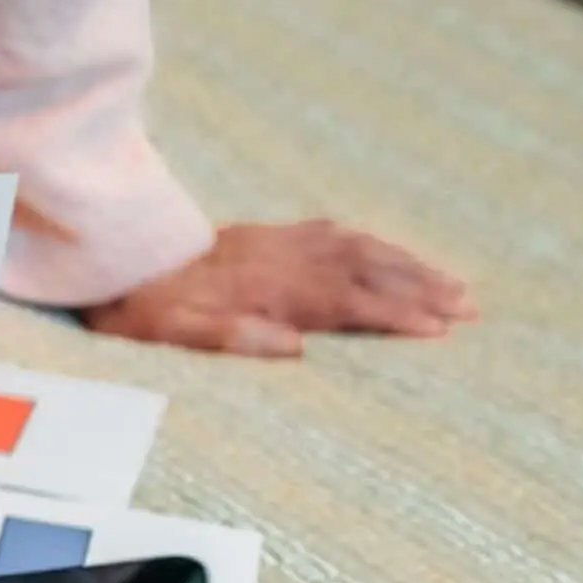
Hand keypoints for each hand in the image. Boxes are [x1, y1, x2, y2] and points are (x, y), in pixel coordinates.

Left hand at [82, 220, 476, 356]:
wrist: (111, 254)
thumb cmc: (142, 307)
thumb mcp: (175, 333)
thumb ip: (235, 338)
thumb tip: (298, 348)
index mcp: (264, 289)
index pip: (345, 303)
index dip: (395, 314)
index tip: (439, 329)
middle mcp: (278, 261)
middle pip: (363, 271)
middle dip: (421, 288)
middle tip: (472, 305)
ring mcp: (274, 244)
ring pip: (354, 249)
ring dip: (406, 264)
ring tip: (452, 282)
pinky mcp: (263, 236)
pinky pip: (329, 233)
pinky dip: (368, 243)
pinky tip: (387, 251)